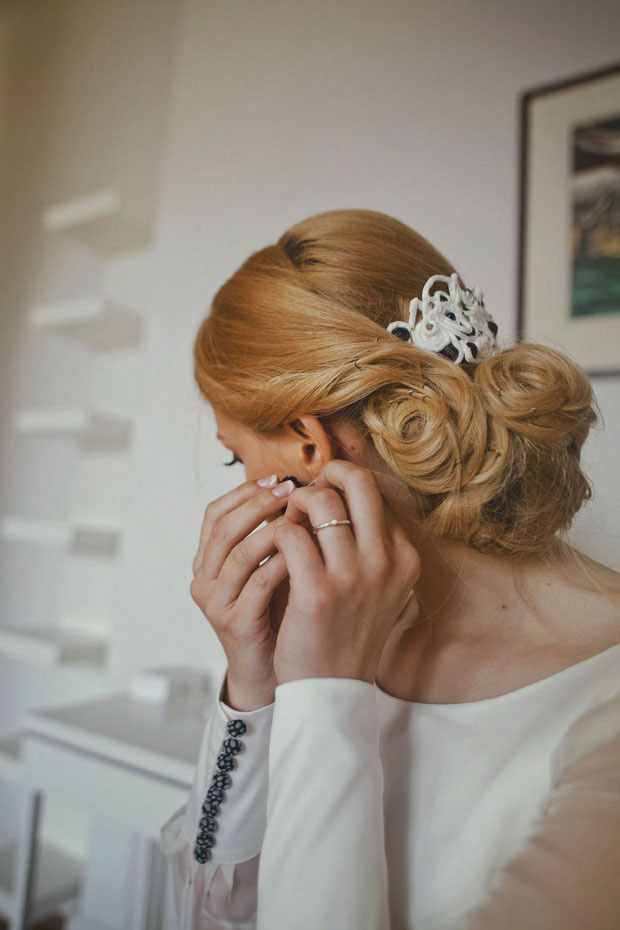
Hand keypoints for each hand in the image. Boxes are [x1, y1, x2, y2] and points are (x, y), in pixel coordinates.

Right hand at [189, 477, 294, 694]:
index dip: (243, 492)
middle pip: (225, 529)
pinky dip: (282, 563)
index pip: (214, 514)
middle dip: (259, 504)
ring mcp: (216, 604)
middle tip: (290, 490)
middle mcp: (204, 581)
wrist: (273, 674)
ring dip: (273, 530)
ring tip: (302, 517)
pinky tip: (307, 553)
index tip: (276, 478)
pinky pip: (259, 584)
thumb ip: (274, 535)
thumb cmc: (278, 614)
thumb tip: (299, 489)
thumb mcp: (270, 568)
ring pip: (241, 553)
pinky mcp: (235, 624)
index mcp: (207, 563)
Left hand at [271, 461, 420, 685]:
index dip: (343, 487)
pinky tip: (274, 548)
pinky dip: (277, 533)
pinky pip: (289, 534)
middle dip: (327, 475)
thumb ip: (366, 544)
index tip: (322, 497)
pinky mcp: (317, 591)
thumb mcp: (376, 587)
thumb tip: (336, 493)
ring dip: (295, 505)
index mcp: (404, 558)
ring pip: (320, 501)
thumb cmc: (346, 632)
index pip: (375, 495)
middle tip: (304, 491)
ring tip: (285, 522)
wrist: (332, 689)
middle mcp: (385, 562)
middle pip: (358, 483)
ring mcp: (353, 576)